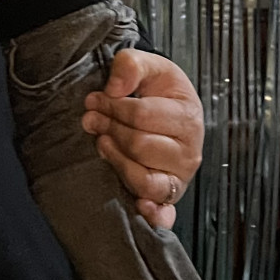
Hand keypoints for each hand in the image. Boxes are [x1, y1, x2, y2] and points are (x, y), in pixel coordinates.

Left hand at [82, 49, 202, 229]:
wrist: (170, 109)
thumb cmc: (159, 91)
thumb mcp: (149, 66)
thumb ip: (131, 65)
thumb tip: (114, 87)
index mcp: (188, 117)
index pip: (142, 115)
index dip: (112, 106)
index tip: (94, 101)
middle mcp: (189, 151)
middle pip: (140, 146)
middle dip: (109, 130)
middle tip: (91, 120)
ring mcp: (180, 177)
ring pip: (145, 180)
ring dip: (117, 162)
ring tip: (102, 145)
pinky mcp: (170, 198)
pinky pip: (164, 212)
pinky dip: (153, 215)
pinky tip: (138, 207)